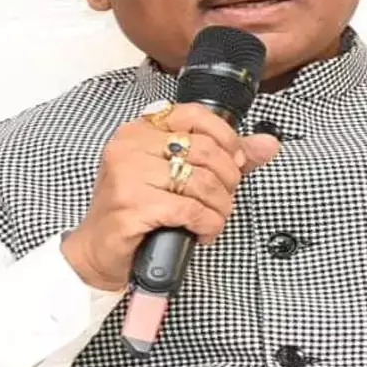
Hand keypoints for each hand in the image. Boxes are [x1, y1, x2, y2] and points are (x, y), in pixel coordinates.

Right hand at [61, 102, 279, 291]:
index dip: (226, 139)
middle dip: (227, 181)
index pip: (195, 115)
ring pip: (201, 183)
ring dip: (219, 208)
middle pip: (205, 152)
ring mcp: (127, 176)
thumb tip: (267, 144)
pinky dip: (207, 224)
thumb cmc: (137, 209)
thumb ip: (223, 156)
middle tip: (222, 199)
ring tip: (212, 219)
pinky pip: (190, 210)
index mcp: (139, 130)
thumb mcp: (176, 176)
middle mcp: (129, 146)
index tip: (234, 162)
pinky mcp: (131, 207)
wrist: (99, 250)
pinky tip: (201, 232)